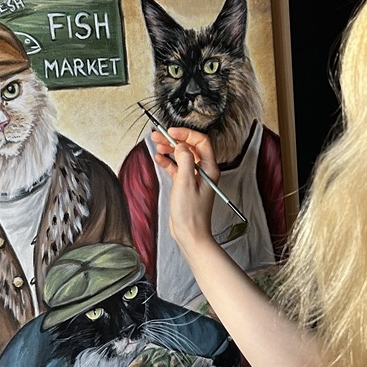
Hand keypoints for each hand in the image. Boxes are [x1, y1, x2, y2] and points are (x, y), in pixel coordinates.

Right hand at [151, 127, 218, 252]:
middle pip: (190, 147)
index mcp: (210, 169)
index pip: (200, 142)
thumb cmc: (191, 215)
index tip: (172, 132)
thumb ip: (185, 161)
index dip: (186, 134)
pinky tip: (159, 159)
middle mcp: (204, 172)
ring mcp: (195, 178)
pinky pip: (177, 168)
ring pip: (182, 156)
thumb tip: (181, 146)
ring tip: (157, 144)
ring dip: (170, 149)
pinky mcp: (186, 185)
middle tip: (159, 136)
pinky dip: (168, 162)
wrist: (190, 234)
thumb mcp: (186, 183)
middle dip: (175, 139)